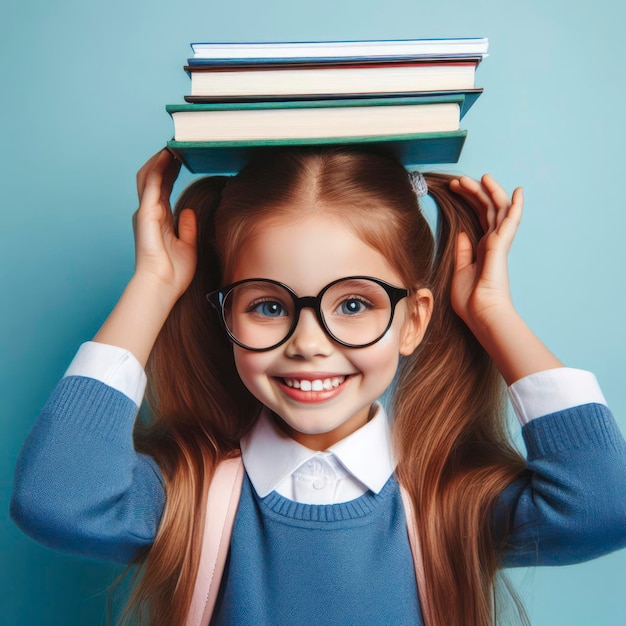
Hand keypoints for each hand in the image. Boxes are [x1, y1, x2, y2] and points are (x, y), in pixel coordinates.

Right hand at [133, 149, 196, 299]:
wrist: (162, 287)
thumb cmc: (173, 273)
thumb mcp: (187, 246)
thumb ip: (187, 227)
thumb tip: (187, 210)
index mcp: (159, 220)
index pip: (164, 188)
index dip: (171, 171)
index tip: (181, 157)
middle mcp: (150, 213)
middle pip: (154, 178)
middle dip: (164, 161)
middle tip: (178, 146)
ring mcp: (146, 212)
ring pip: (149, 176)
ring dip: (160, 160)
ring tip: (173, 145)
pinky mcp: (146, 214)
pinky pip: (151, 185)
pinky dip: (159, 169)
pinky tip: (168, 158)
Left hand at [449, 174, 522, 330]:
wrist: (480, 314)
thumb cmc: (470, 301)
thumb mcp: (459, 271)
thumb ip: (462, 252)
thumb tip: (462, 233)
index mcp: (481, 248)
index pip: (478, 217)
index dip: (468, 200)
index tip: (454, 188)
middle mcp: (492, 243)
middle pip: (486, 209)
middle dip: (474, 192)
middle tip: (459, 179)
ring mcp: (498, 243)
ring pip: (497, 209)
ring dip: (488, 191)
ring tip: (479, 176)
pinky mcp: (501, 245)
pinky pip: (511, 221)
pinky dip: (515, 206)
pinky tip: (518, 191)